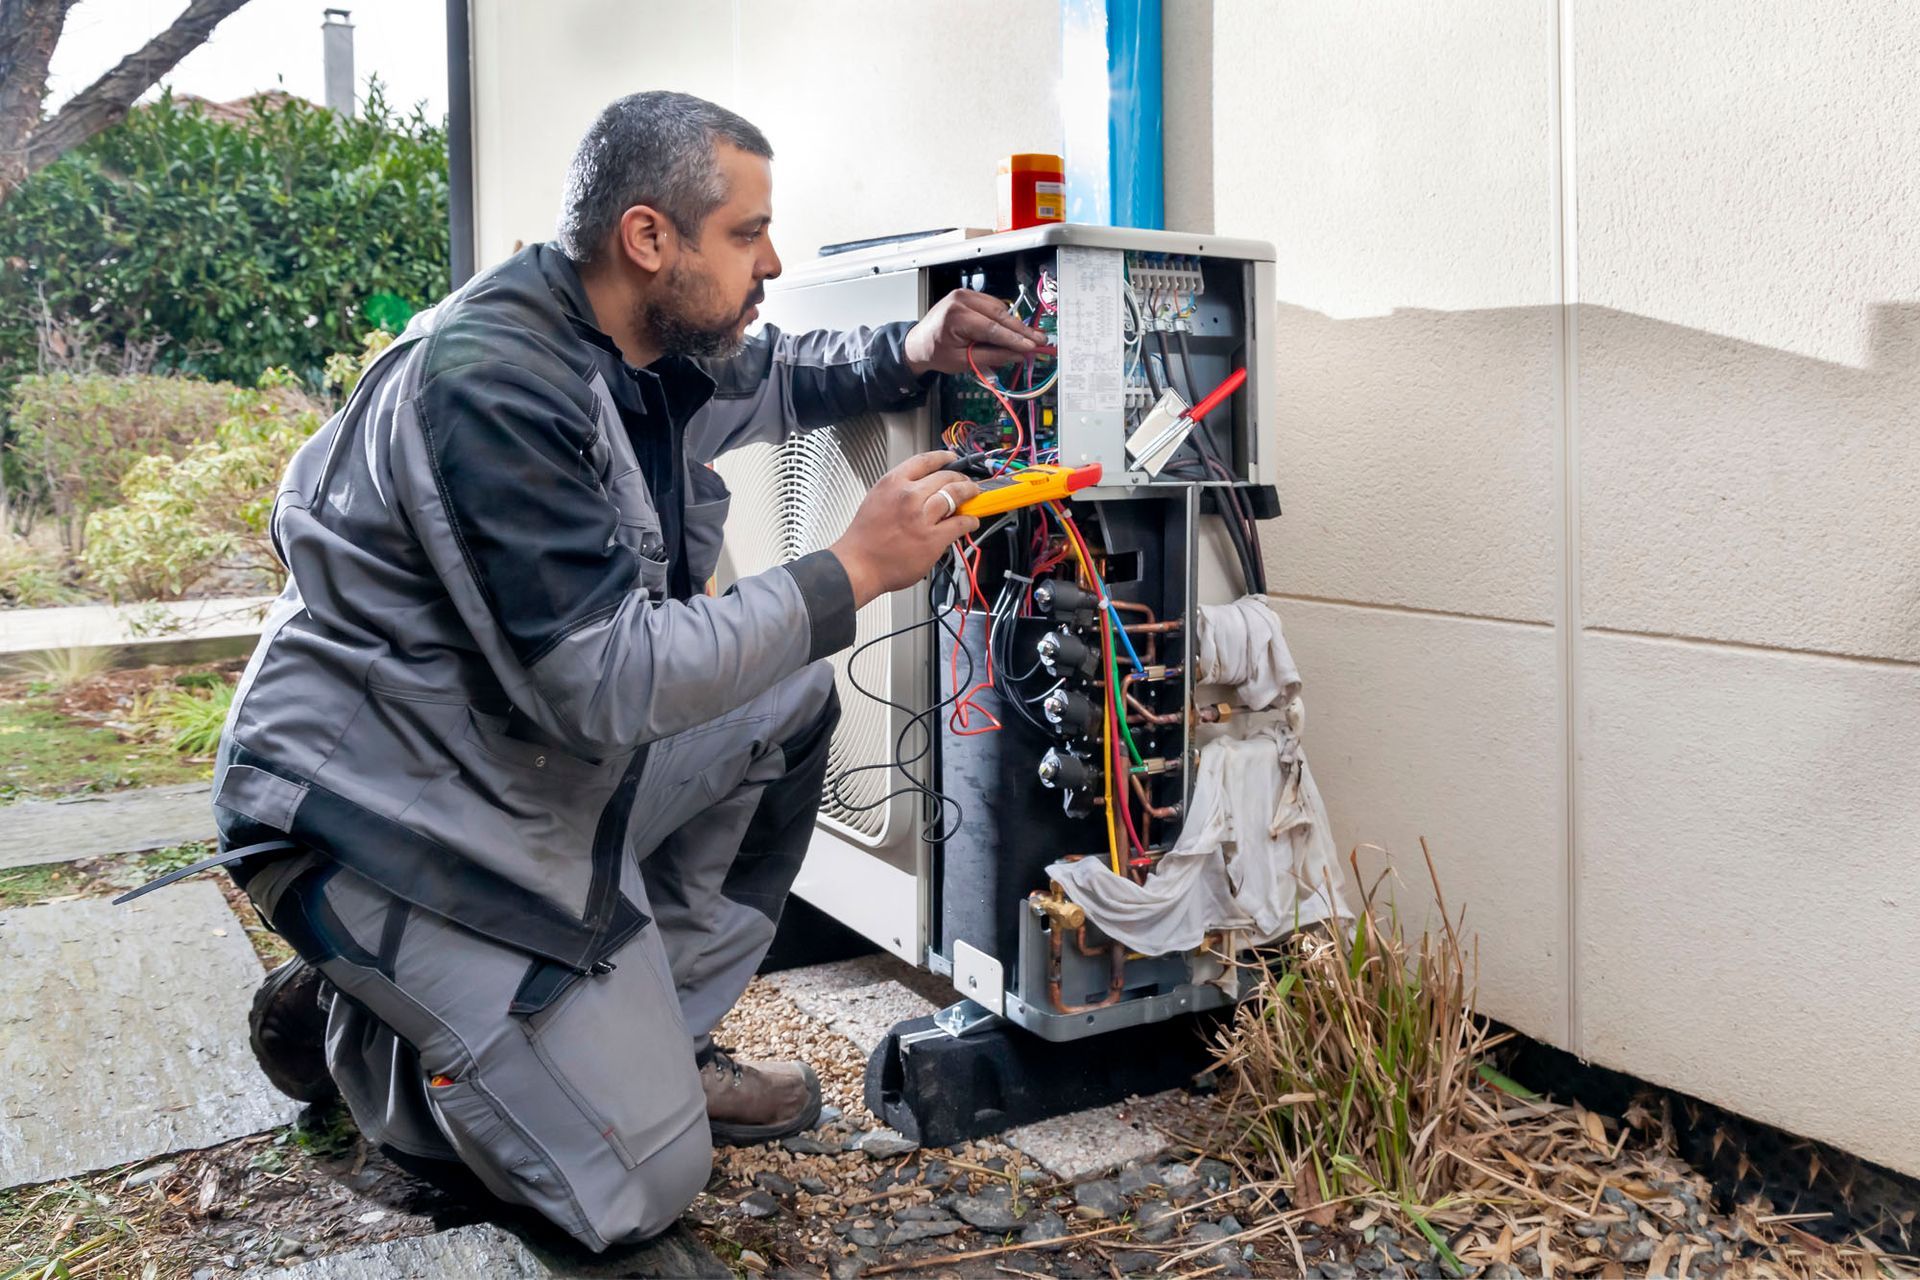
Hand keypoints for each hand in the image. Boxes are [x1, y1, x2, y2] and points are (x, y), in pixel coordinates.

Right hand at [830, 451, 981, 606]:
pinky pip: (961, 523)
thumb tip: (922, 488)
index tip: (952, 458)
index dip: (944, 457)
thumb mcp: (877, 499)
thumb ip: (899, 490)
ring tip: (974, 496)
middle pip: (946, 476)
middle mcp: (909, 496)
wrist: (858, 565)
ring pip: (956, 495)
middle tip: (966, 483)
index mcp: (893, 483)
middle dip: (960, 477)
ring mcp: (922, 517)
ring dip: (969, 493)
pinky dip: (970, 520)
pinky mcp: (933, 538)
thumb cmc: (864, 538)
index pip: (925, 460)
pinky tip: (972, 521)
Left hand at [903, 289, 1049, 376]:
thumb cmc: (935, 352)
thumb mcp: (963, 361)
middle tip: (1039, 340)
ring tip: (1030, 338)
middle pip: (999, 315)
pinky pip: (994, 306)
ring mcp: (966, 295)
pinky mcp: (971, 296)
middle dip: (1021, 330)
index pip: (992, 328)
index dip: (1015, 339)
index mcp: (955, 315)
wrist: (919, 342)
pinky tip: (1014, 330)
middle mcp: (961, 299)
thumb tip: (1017, 355)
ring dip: (1015, 325)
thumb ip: (992, 357)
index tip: (1031, 347)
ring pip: (1000, 309)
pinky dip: (1004, 319)